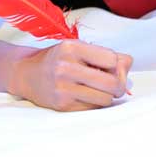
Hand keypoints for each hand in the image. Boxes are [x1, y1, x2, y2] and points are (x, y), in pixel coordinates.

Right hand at [8, 40, 133, 111]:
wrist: (27, 73)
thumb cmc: (59, 58)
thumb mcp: (79, 48)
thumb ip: (106, 54)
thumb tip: (128, 63)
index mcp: (72, 48)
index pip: (112, 59)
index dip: (115, 64)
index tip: (108, 66)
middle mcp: (66, 67)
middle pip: (112, 83)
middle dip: (119, 85)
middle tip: (115, 85)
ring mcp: (63, 88)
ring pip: (106, 99)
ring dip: (107, 96)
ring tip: (98, 90)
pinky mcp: (62, 105)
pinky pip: (93, 108)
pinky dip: (95, 103)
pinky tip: (86, 96)